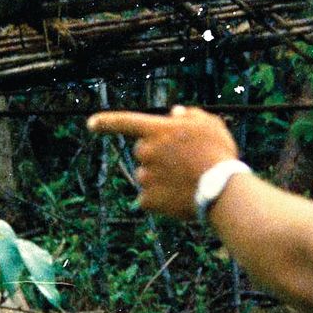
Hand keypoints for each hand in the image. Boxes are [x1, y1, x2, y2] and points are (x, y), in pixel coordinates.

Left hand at [86, 106, 240, 220]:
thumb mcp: (210, 125)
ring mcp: (145, 177)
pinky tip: (179, 198)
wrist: (221, 190)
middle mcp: (146, 152)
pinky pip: (149, 198)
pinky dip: (161, 200)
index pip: (125, 121)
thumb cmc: (218, 154)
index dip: (106, 122)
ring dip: (161, 178)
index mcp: (158, 130)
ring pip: (147, 176)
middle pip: (143, 152)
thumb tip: (175, 113)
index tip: (90, 124)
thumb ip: (190, 115)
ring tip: (186, 183)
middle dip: (157, 156)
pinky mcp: (147, 200)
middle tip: (183, 163)